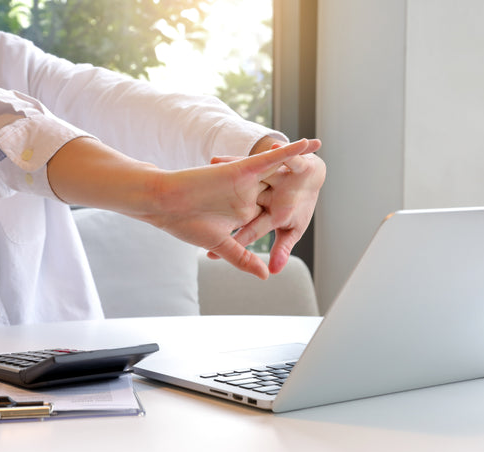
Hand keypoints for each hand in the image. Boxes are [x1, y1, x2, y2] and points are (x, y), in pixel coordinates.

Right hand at [145, 139, 321, 278]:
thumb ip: (244, 258)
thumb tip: (266, 275)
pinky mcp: (243, 169)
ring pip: (279, 169)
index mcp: (244, 213)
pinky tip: (309, 143)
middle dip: (298, 182)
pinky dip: (291, 151)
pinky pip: (272, 158)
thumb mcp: (222, 245)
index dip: (287, 212)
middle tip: (318, 176)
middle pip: (279, 189)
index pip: (271, 214)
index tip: (299, 214)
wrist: (164, 203)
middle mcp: (248, 195)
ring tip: (319, 149)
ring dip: (301, 159)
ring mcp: (247, 181)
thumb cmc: (185, 224)